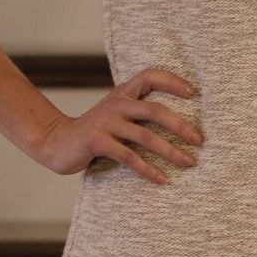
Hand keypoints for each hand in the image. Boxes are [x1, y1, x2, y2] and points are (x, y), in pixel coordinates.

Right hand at [32, 66, 203, 183]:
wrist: (57, 142)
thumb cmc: (95, 131)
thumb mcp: (115, 113)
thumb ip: (137, 111)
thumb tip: (179, 122)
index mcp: (122, 93)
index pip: (149, 76)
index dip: (172, 81)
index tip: (193, 93)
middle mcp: (115, 104)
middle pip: (154, 110)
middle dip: (181, 125)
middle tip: (200, 140)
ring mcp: (106, 123)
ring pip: (146, 136)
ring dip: (170, 152)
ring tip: (188, 163)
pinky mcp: (97, 142)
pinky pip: (129, 157)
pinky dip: (148, 170)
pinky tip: (162, 179)